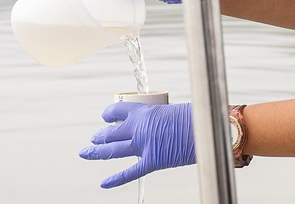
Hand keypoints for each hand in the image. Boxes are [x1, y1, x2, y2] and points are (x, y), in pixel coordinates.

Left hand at [79, 102, 195, 187]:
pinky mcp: (151, 162)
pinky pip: (128, 173)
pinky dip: (115, 180)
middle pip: (111, 133)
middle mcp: (139, 129)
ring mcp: (143, 147)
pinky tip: (104, 183)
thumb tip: (153, 124)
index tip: (106, 117)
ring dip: (97, 152)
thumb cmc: (194, 117)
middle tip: (95, 138)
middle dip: (100, 136)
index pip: (117, 110)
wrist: (206, 130)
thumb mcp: (171, 110)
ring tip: (88, 152)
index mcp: (144, 112)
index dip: (108, 114)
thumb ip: (156, 118)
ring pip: (112, 151)